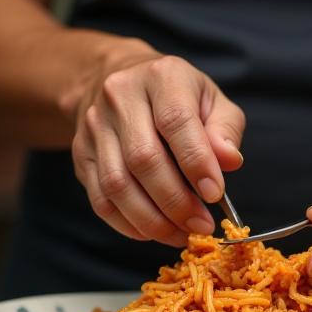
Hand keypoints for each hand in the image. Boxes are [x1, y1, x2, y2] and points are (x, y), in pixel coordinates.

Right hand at [70, 41, 244, 245]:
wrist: (116, 79)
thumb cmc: (175, 95)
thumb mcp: (210, 99)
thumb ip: (225, 130)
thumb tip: (229, 161)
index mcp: (161, 77)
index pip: (175, 121)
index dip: (196, 162)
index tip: (214, 194)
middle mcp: (120, 97)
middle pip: (143, 159)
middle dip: (176, 201)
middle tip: (201, 225)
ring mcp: (94, 126)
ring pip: (117, 185)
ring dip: (152, 220)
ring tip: (181, 234)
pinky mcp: (82, 154)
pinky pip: (100, 200)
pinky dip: (128, 224)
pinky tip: (154, 232)